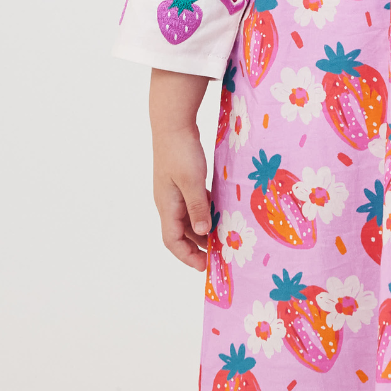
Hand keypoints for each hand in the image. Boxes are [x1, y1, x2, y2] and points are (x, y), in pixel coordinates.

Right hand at [150, 69, 210, 271]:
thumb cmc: (180, 151)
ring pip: (188, 218)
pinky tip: (219, 211)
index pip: (173, 241)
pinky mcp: (182, 180)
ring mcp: (174, 191)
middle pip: (181, 232)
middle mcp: (168, 202)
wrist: (172, 123)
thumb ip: (197, 207)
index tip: (205, 266)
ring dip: (203, 228)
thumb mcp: (192, 181)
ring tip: (223, 235)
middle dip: (198, 246)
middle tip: (219, 254)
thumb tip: (203, 233)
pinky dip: (205, 211)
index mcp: (167, 206)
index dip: (187, 256)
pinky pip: (193, 203)